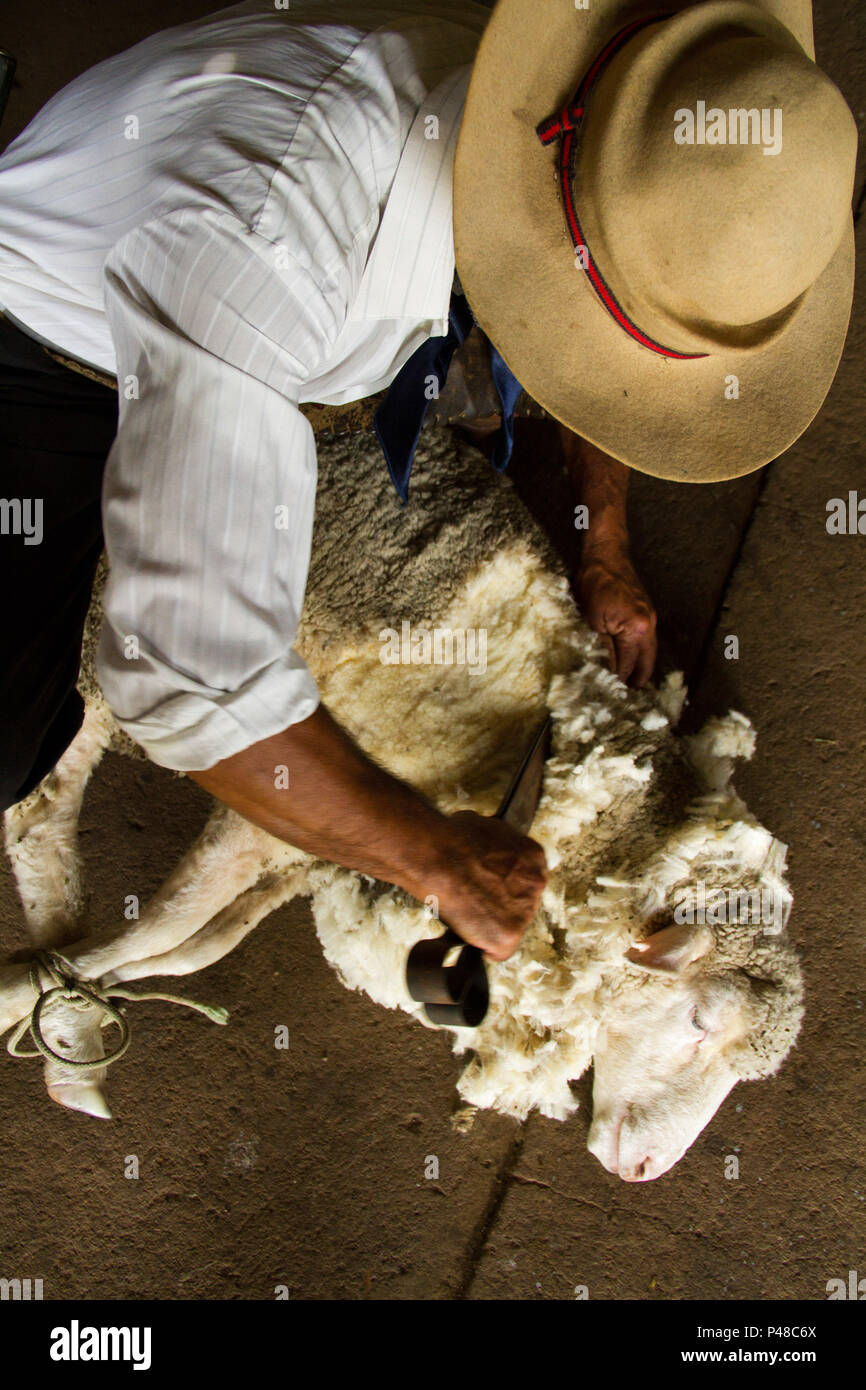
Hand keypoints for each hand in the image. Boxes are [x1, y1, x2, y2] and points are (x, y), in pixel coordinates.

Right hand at [423, 811, 547, 961]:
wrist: (438, 857)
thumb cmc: (453, 839)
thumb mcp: (485, 827)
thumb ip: (497, 846)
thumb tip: (487, 849)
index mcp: (534, 857)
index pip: (526, 880)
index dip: (504, 886)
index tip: (489, 888)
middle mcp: (536, 884)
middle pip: (522, 904)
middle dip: (501, 906)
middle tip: (476, 902)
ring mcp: (525, 912)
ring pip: (510, 928)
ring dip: (491, 926)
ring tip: (466, 914)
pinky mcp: (508, 936)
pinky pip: (497, 952)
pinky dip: (482, 947)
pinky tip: (468, 934)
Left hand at [575, 543, 656, 686]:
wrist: (604, 555)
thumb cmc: (594, 584)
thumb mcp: (591, 622)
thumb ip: (601, 650)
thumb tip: (604, 674)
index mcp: (637, 629)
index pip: (627, 665)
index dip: (617, 681)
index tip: (607, 695)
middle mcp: (649, 625)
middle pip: (645, 663)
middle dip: (635, 680)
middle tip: (624, 698)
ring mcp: (650, 618)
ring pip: (647, 652)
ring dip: (638, 668)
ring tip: (627, 685)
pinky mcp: (647, 612)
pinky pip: (645, 640)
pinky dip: (638, 653)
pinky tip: (629, 661)